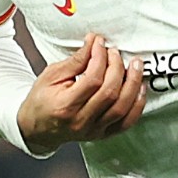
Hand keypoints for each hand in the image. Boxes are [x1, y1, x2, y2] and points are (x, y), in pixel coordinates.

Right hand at [17, 32, 146, 150]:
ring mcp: (93, 131)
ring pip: (122, 108)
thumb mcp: (51, 76)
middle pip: (110, 92)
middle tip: (115, 52)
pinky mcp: (102, 134)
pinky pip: (127, 122)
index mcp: (65, 106)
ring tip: (135, 66)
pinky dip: (137, 105)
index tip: (100, 43)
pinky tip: (139, 88)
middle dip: (117, 67)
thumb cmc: (41, 100)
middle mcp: (81, 122)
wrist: (37, 128)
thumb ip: (75, 61)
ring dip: (133, 83)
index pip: (92, 80)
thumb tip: (94, 42)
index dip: (100, 58)